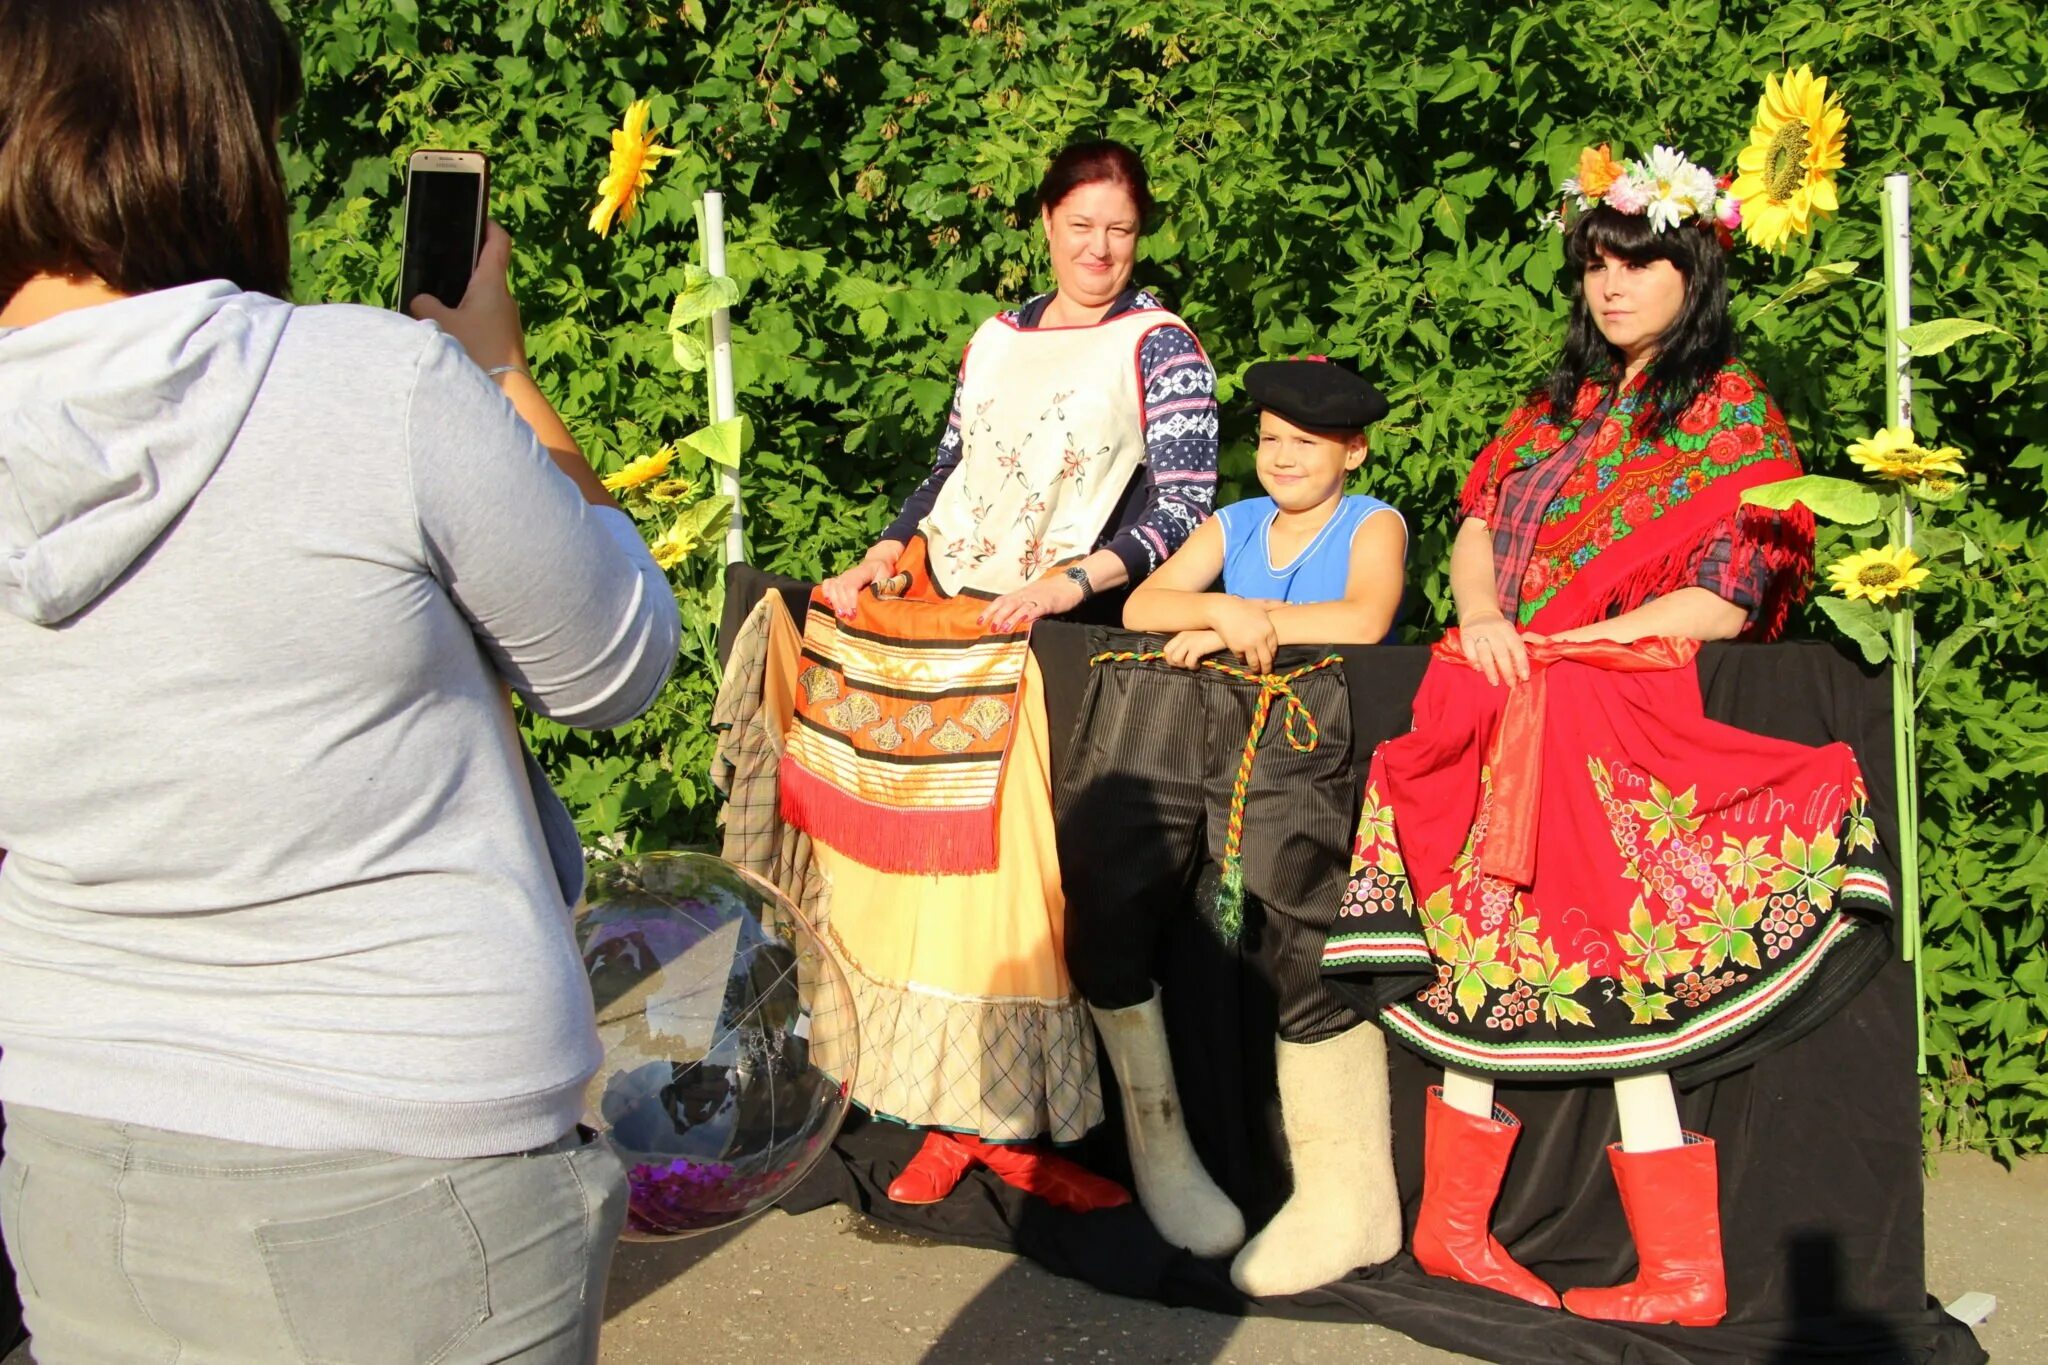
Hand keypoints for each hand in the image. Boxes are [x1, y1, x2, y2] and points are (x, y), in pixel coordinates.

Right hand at [407, 221, 526, 373]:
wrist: (507, 393)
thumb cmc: (476, 351)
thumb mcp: (441, 325)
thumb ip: (425, 305)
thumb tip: (421, 300)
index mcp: (493, 284)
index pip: (498, 242)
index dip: (489, 226)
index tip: (477, 218)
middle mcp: (505, 298)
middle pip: (487, 271)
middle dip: (466, 265)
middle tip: (442, 261)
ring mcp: (507, 321)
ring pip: (483, 298)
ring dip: (464, 295)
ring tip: (437, 298)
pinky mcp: (504, 340)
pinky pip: (484, 318)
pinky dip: (468, 316)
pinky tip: (449, 327)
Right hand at [820, 555, 892, 618]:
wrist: (876, 562)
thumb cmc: (883, 571)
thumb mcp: (886, 576)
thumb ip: (881, 585)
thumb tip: (874, 596)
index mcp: (862, 571)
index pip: (851, 585)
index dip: (850, 600)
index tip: (854, 613)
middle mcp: (849, 573)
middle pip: (840, 588)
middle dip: (843, 604)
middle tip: (849, 617)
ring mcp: (842, 576)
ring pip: (832, 587)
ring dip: (835, 602)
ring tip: (840, 614)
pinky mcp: (838, 579)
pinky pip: (827, 584)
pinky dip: (826, 594)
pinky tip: (830, 604)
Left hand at [980, 576, 1084, 632]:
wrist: (1070, 583)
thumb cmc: (1051, 592)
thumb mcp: (1032, 597)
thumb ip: (1020, 606)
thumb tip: (1006, 619)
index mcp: (1020, 594)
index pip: (1001, 600)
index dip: (989, 610)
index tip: (979, 621)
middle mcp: (1026, 595)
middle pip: (1008, 604)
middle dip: (997, 616)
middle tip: (989, 628)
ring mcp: (1037, 598)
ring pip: (1021, 607)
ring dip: (1011, 618)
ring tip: (1003, 628)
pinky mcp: (1049, 602)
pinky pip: (1038, 608)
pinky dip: (1030, 614)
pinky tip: (1025, 620)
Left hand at [1163, 629, 1224, 667]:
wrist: (1227, 627)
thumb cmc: (1215, 632)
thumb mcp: (1199, 634)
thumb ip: (1190, 641)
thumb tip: (1186, 654)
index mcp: (1182, 633)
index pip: (1167, 647)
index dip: (1171, 657)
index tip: (1180, 661)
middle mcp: (1183, 636)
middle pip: (1167, 654)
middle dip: (1174, 663)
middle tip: (1185, 665)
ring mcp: (1189, 641)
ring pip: (1175, 659)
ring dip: (1183, 665)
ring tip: (1192, 664)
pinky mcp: (1197, 647)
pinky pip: (1189, 662)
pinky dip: (1193, 666)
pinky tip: (1199, 665)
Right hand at [1207, 597, 1278, 673]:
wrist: (1223, 610)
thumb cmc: (1243, 606)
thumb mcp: (1262, 604)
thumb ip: (1276, 605)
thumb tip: (1290, 604)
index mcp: (1269, 629)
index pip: (1274, 649)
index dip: (1272, 655)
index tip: (1270, 659)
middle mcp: (1261, 639)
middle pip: (1267, 659)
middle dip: (1266, 668)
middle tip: (1266, 672)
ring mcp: (1249, 645)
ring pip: (1255, 663)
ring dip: (1256, 669)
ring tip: (1255, 671)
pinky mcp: (1237, 649)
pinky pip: (1242, 659)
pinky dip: (1243, 660)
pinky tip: (1243, 660)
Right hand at [1459, 612, 1531, 686]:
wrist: (1479, 613)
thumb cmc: (1499, 630)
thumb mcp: (1510, 633)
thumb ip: (1516, 650)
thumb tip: (1522, 673)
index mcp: (1508, 630)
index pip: (1517, 647)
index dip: (1522, 663)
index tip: (1525, 677)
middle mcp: (1494, 630)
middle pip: (1501, 652)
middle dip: (1507, 670)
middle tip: (1511, 684)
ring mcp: (1479, 632)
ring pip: (1485, 653)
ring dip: (1490, 669)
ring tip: (1495, 682)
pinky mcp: (1466, 635)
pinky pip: (1469, 650)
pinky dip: (1474, 660)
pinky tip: (1478, 669)